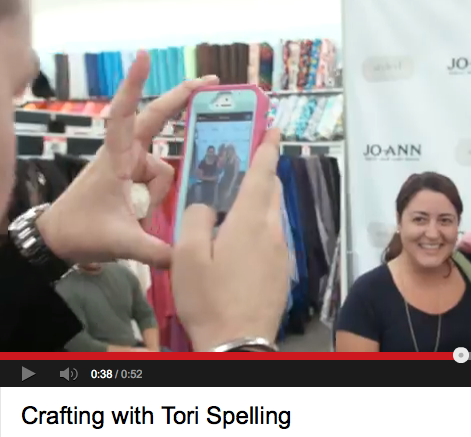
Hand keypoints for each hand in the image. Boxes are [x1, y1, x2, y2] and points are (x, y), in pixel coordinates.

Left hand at [36, 51, 218, 267]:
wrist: (58, 239)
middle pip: (156, 119)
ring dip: (159, 195)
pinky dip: (157, 199)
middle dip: (182, 99)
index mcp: (117, 159)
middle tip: (213, 82)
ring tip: (141, 221)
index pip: (126, 115)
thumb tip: (187, 256)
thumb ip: (156, 250)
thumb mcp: (121, 243)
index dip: (135, 85)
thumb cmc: (81, 231)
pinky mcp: (132, 177)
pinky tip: (146, 219)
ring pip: (163, 169)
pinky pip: (158, 181)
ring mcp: (129, 165)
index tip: (144, 56)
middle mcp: (124, 155)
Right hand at [171, 129, 288, 350]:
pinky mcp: (283, 271)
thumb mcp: (186, 255)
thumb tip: (206, 205)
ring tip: (238, 205)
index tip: (276, 128)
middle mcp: (272, 231)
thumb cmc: (209, 298)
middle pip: (272, 192)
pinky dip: (262, 227)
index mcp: (249, 221)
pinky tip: (242, 241)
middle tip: (247, 165)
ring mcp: (282, 252)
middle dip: (264, 173)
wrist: (239, 341)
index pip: (263, 173)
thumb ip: (195, 219)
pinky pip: (274, 237)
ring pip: (274, 215)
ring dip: (261, 202)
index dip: (268, 147)